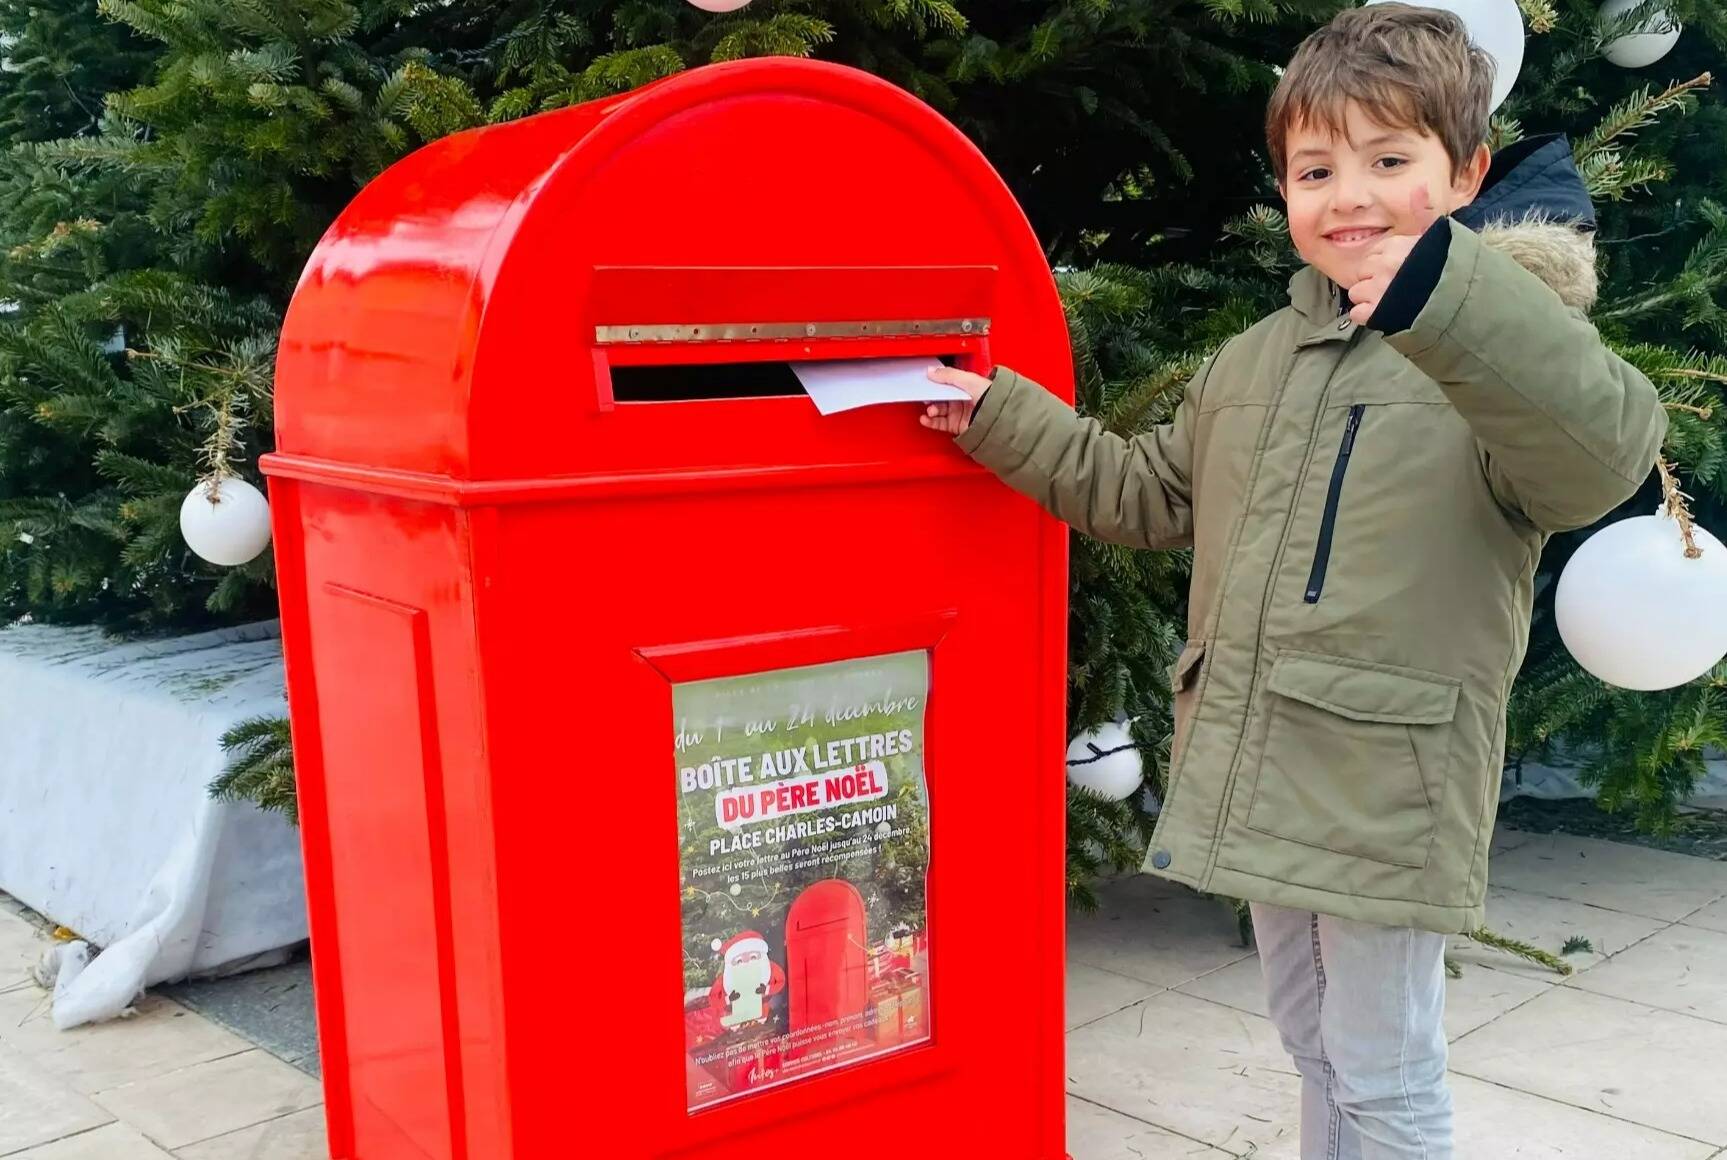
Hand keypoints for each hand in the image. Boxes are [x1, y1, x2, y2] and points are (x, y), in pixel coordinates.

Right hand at [919, 365, 990, 434]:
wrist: (997, 417)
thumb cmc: (990, 396)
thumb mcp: (968, 379)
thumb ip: (949, 374)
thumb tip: (932, 371)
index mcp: (966, 385)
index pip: (946, 382)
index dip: (935, 382)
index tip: (926, 381)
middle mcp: (962, 398)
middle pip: (940, 396)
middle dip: (932, 397)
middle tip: (927, 396)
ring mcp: (958, 412)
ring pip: (938, 410)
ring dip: (931, 409)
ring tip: (930, 410)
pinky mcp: (956, 425)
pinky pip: (940, 423)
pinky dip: (931, 422)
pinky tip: (926, 419)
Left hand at [1347, 186, 1441, 325]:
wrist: (1458, 301)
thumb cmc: (1447, 267)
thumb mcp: (1437, 235)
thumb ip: (1424, 212)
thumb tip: (1420, 187)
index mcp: (1396, 245)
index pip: (1374, 253)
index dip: (1385, 263)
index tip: (1401, 269)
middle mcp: (1385, 264)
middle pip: (1363, 272)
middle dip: (1375, 280)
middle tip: (1397, 287)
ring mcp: (1380, 289)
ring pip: (1357, 293)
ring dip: (1370, 300)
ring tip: (1392, 301)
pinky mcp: (1377, 312)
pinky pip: (1357, 313)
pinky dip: (1368, 316)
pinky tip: (1385, 314)